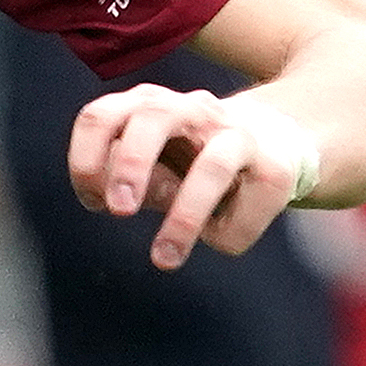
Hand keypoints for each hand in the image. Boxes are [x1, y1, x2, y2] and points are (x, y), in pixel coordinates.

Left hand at [68, 83, 315, 268]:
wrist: (279, 139)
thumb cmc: (196, 158)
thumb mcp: (153, 164)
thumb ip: (125, 176)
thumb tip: (113, 197)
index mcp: (149, 106)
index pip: (101, 116)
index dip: (86, 159)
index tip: (92, 201)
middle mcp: (191, 110)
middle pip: (152, 118)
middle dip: (130, 165)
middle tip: (119, 210)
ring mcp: (237, 134)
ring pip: (214, 166)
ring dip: (185, 215)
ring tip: (164, 259)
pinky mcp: (275, 168)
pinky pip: (248, 209)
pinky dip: (226, 234)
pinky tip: (220, 235)